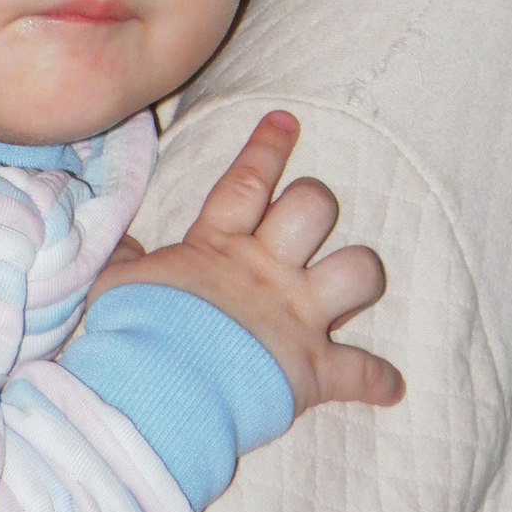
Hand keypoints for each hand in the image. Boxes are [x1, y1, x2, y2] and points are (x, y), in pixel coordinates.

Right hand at [88, 111, 402, 417]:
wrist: (155, 390)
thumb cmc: (133, 333)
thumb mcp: (119, 284)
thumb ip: (128, 259)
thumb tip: (127, 242)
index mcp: (219, 248)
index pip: (247, 181)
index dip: (268, 148)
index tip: (287, 121)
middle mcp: (267, 272)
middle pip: (314, 207)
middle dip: (317, 204)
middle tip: (308, 221)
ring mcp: (295, 317)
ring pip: (358, 272)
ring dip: (362, 277)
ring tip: (353, 291)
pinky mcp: (312, 369)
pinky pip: (360, 371)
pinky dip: (378, 381)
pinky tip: (392, 387)